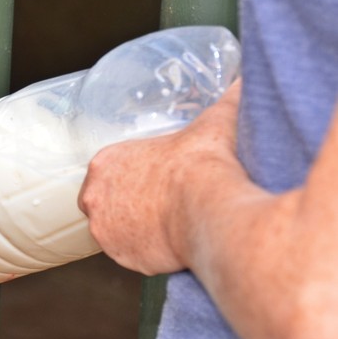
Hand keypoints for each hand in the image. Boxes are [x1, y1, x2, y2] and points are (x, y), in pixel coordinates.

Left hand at [78, 80, 243, 274]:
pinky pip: (133, 256)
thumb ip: (226, 100)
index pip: (107, 173)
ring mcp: (105, 231)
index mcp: (104, 164)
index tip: (151, 183)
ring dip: (135, 231)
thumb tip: (245, 80)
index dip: (130, 179)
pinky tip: (170, 243)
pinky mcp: (123, 258)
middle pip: (105, 204)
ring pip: (117, 233)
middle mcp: (94, 198)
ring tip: (167, 225)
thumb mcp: (214, 122)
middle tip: (158, 206)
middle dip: (126, 206)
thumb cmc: (204, 163)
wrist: (209, 207)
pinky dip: (149, 253)